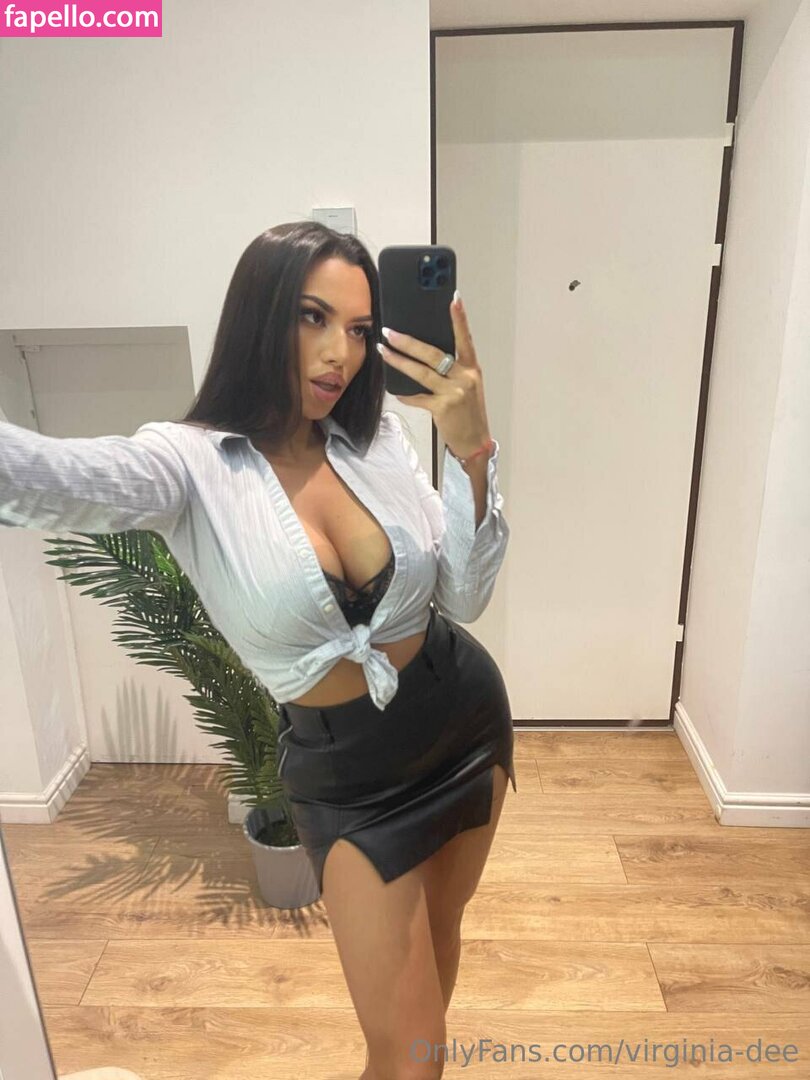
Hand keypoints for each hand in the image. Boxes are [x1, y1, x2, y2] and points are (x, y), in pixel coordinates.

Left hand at [376, 293, 491, 458]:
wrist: (475, 441)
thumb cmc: (468, 411)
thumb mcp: (467, 386)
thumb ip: (453, 370)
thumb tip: (425, 354)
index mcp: (471, 368)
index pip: (465, 338)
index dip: (460, 319)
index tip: (454, 298)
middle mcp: (464, 377)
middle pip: (433, 354)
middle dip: (408, 342)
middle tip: (389, 332)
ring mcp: (453, 393)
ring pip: (421, 372)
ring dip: (398, 362)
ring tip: (383, 351)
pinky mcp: (442, 408)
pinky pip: (417, 397)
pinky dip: (405, 394)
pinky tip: (395, 391)